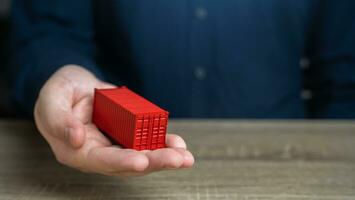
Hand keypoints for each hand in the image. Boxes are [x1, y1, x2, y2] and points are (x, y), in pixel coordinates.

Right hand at [34, 65, 193, 175]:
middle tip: (177, 160)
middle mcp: (99, 152)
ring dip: (165, 156)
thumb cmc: (59, 92)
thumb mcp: (51, 99)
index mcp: (77, 150)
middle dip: (154, 162)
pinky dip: (163, 142)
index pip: (101, 160)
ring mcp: (116, 143)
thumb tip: (76, 139)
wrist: (75, 84)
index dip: (121, 162)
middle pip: (128, 163)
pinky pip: (146, 140)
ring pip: (141, 154)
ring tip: (185, 156)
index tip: (142, 161)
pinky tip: (178, 143)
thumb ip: (57, 120)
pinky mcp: (128, 133)